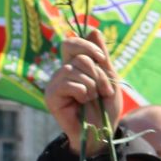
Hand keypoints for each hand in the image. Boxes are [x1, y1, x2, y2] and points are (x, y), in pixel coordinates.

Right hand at [43, 32, 121, 151]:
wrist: (103, 130)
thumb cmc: (106, 106)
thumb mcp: (109, 78)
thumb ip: (101, 56)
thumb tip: (93, 29)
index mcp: (75, 66)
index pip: (71, 43)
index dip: (87, 46)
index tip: (102, 59)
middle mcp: (62, 72)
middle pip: (79, 57)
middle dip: (99, 74)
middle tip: (104, 90)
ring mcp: (55, 83)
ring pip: (75, 70)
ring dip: (93, 86)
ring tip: (94, 99)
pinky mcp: (51, 95)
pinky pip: (69, 84)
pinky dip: (83, 93)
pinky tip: (82, 103)